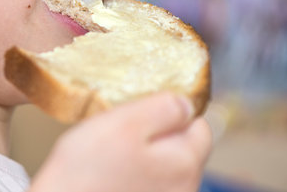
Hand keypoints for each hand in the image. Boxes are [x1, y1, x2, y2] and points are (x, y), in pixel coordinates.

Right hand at [29, 93, 211, 191]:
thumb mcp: (125, 123)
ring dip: (144, 153)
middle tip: (124, 128)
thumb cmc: (86, 171)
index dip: (174, 111)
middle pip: (181, 147)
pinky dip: (134, 172)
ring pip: (163, 165)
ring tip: (113, 152)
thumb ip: (164, 108)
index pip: (199, 126)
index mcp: (184, 164)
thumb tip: (187, 104)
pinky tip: (111, 172)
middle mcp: (183, 190)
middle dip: (158, 132)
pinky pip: (148, 181)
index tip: (146, 108)